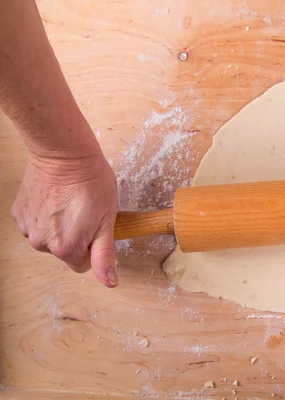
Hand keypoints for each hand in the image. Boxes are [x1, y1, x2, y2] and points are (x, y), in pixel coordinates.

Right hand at [11, 151, 118, 286]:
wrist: (63, 154)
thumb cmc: (91, 184)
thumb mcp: (107, 220)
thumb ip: (105, 254)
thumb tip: (109, 282)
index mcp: (65, 248)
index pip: (82, 264)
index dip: (93, 247)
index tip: (95, 227)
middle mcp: (41, 243)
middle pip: (65, 252)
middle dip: (76, 237)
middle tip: (84, 212)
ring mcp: (27, 227)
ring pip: (49, 238)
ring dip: (59, 226)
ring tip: (69, 203)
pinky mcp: (18, 213)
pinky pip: (36, 224)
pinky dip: (45, 215)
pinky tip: (55, 198)